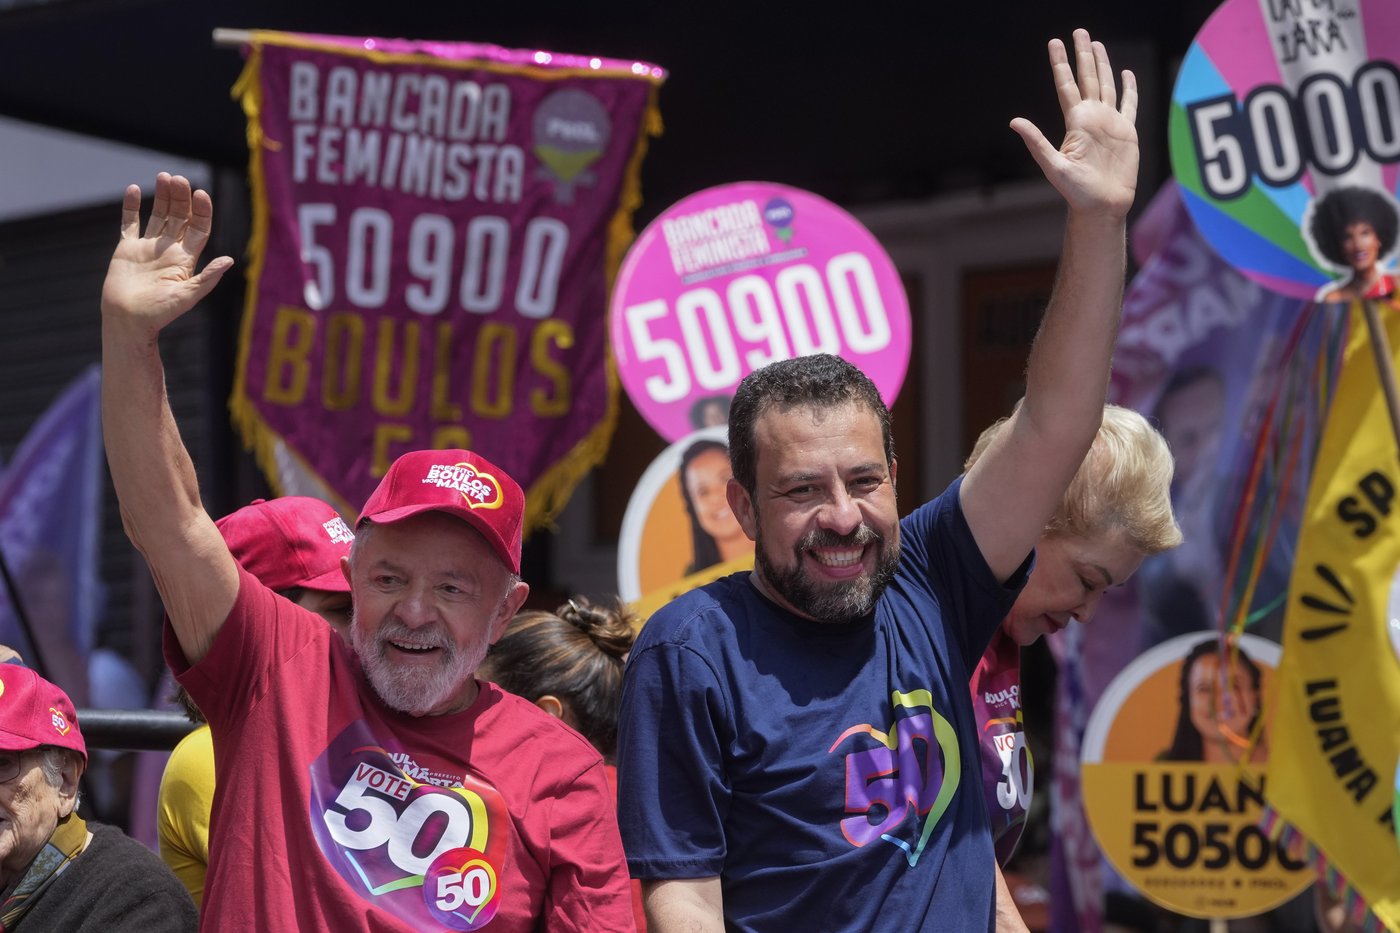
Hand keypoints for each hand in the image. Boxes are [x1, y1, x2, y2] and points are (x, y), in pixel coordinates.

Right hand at [100, 173, 232, 336]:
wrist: (127, 321)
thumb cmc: (159, 313)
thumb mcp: (188, 296)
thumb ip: (207, 277)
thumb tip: (230, 260)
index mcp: (186, 259)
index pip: (199, 228)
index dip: (201, 211)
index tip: (200, 193)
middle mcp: (169, 250)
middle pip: (180, 217)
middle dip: (181, 198)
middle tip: (179, 179)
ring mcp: (148, 248)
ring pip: (158, 215)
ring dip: (162, 196)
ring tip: (164, 176)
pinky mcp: (127, 249)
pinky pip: (130, 223)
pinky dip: (131, 206)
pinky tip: (133, 189)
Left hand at [1011, 29, 1138, 218]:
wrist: (1102, 205)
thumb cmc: (1076, 191)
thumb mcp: (1053, 165)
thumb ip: (1036, 142)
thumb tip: (1015, 121)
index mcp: (1075, 122)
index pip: (1065, 85)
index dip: (1060, 63)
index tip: (1055, 42)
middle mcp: (1091, 118)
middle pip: (1087, 78)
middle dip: (1083, 55)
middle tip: (1079, 32)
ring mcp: (1109, 123)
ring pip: (1106, 85)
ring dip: (1102, 65)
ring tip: (1097, 45)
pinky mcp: (1126, 131)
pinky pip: (1128, 104)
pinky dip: (1129, 88)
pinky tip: (1125, 74)